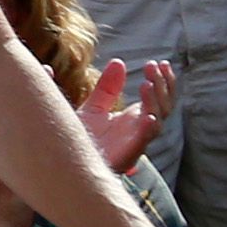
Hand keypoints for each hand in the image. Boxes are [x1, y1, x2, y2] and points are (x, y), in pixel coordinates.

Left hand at [77, 56, 176, 179]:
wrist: (63, 163)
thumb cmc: (82, 140)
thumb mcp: (94, 108)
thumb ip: (107, 88)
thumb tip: (119, 62)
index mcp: (134, 120)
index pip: (159, 98)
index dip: (164, 81)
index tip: (160, 62)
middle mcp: (138, 131)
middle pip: (163, 107)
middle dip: (162, 86)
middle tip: (154, 65)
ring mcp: (134, 143)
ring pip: (157, 122)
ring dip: (155, 102)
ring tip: (147, 83)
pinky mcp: (125, 156)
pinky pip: (142, 143)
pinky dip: (148, 130)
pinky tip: (148, 116)